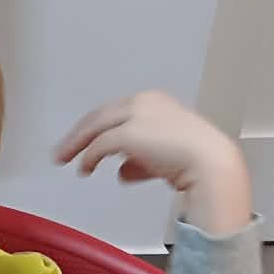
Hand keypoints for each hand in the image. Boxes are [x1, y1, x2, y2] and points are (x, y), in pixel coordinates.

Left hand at [53, 91, 252, 234]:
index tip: (86, 140)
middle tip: (63, 150)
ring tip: (64, 158)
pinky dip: (88, 157)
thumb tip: (121, 172)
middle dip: (80, 133)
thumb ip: (140, 160)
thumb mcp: (163, 156)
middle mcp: (143, 102)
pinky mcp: (129, 133)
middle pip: (100, 115)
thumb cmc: (195, 161)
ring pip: (95, 126)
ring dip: (77, 143)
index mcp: (154, 101)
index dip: (97, 127)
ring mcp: (136, 115)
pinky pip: (100, 145)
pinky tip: (84, 169)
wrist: (210, 163)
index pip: (116, 111)